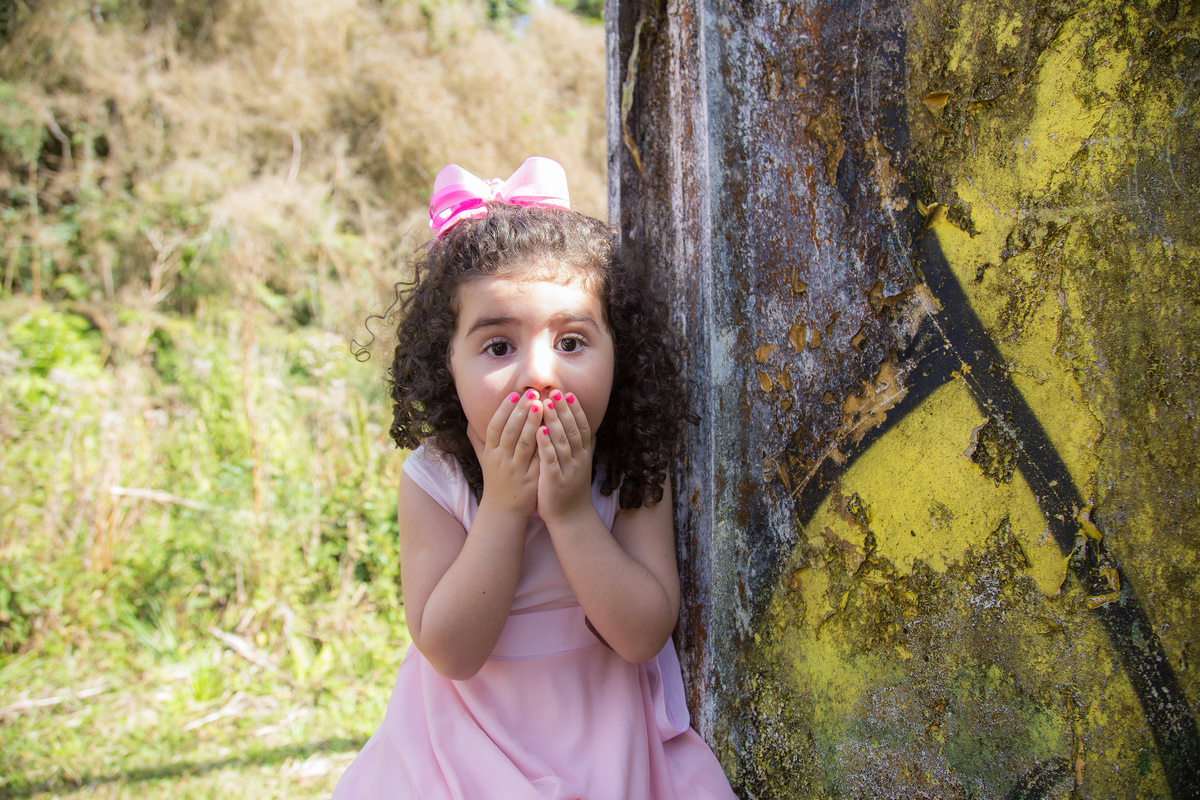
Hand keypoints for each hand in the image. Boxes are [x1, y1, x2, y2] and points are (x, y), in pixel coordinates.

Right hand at [468, 390, 542, 518]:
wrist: (503, 510)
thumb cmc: (495, 479)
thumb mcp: (483, 459)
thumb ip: (477, 439)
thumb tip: (469, 419)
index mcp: (490, 453)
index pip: (495, 427)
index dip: (504, 410)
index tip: (514, 395)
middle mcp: (501, 460)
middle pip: (510, 432)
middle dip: (521, 411)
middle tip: (533, 393)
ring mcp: (516, 470)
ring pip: (525, 443)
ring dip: (533, 423)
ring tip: (542, 405)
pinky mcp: (531, 479)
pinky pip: (539, 458)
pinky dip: (545, 443)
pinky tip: (553, 429)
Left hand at [536, 390, 594, 523]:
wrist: (570, 517)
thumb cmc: (571, 488)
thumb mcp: (581, 464)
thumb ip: (583, 446)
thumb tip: (588, 426)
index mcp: (583, 454)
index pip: (581, 427)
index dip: (576, 410)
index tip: (568, 393)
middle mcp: (578, 460)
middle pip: (572, 430)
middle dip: (563, 410)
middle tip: (554, 391)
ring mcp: (568, 470)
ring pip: (562, 442)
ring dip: (554, 421)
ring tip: (545, 404)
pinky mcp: (555, 481)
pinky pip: (551, 460)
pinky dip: (546, 445)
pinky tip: (539, 431)